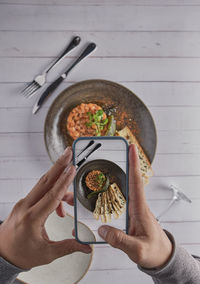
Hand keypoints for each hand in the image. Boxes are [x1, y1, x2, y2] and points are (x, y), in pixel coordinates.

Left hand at [0, 147, 90, 269]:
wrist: (1, 253)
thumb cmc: (20, 253)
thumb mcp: (46, 254)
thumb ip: (68, 247)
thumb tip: (86, 246)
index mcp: (32, 219)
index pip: (52, 196)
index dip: (64, 181)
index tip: (72, 168)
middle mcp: (26, 206)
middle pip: (45, 181)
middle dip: (58, 165)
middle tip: (68, 152)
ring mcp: (24, 203)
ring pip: (43, 184)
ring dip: (58, 178)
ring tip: (72, 192)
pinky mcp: (25, 203)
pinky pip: (41, 192)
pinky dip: (53, 193)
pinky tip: (60, 207)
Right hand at [98, 144, 171, 268]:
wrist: (162, 256)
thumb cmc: (154, 251)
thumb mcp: (137, 250)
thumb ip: (120, 240)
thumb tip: (103, 229)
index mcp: (140, 209)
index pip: (136, 182)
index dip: (133, 164)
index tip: (131, 148)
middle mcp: (137, 205)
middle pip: (129, 179)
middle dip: (124, 162)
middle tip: (116, 149)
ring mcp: (134, 208)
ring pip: (124, 187)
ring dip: (118, 174)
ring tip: (108, 163)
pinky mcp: (131, 213)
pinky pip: (121, 198)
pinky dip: (114, 189)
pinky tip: (106, 189)